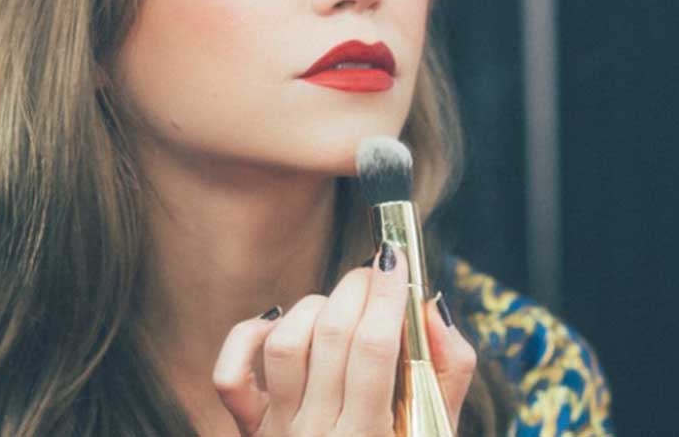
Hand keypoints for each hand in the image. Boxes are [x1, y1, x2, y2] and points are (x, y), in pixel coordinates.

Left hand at [212, 245, 477, 435]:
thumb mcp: (436, 428)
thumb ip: (448, 370)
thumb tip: (432, 306)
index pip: (374, 349)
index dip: (387, 294)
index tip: (397, 260)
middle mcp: (319, 434)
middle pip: (331, 335)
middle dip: (358, 286)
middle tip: (376, 270)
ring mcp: (279, 432)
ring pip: (286, 343)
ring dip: (314, 306)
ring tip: (341, 305)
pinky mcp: (250, 429)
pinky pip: (230, 376)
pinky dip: (248, 336)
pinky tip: (279, 322)